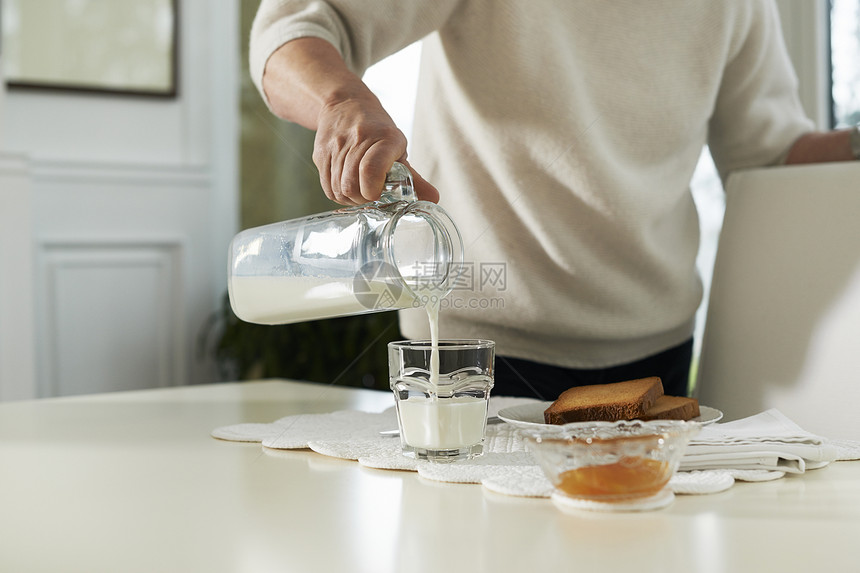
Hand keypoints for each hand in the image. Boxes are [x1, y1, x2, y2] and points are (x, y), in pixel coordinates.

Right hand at [313, 94, 439, 204]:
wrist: (346, 104)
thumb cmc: (377, 130)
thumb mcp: (398, 149)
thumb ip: (414, 179)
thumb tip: (433, 200)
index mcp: (385, 138)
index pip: (372, 169)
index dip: (373, 189)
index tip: (379, 193)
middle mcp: (358, 140)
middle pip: (353, 186)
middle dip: (363, 198)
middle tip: (371, 195)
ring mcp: (336, 147)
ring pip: (339, 189)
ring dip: (351, 198)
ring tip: (360, 190)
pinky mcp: (320, 154)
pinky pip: (327, 188)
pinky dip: (339, 194)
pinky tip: (348, 187)